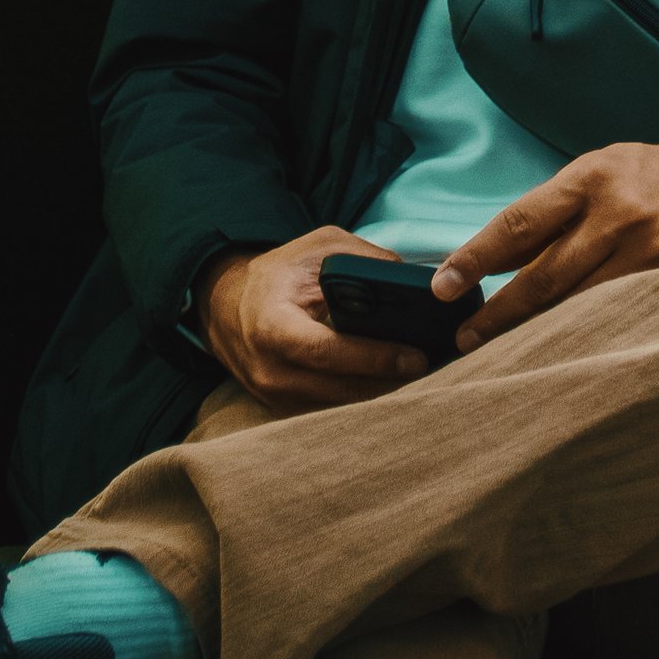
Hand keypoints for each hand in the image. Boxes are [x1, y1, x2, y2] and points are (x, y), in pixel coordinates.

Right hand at [196, 232, 432, 415]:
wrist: (229, 308)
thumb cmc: (280, 274)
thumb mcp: (318, 249)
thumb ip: (363, 261)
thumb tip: (412, 283)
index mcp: (271, 325)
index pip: (325, 351)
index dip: (373, 357)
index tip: (414, 356)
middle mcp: (269, 370)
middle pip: (341, 387)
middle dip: (390, 378)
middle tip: (429, 364)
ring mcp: (274, 396)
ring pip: (342, 404)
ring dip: (382, 391)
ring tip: (417, 371)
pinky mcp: (284, 410)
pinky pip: (333, 409)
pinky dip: (363, 394)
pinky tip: (388, 378)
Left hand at [431, 130, 658, 354]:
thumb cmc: (658, 175)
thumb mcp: (602, 170)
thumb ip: (554, 211)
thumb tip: (497, 257)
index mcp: (590, 177)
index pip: (519, 223)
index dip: (476, 256)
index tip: (442, 286)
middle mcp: (617, 212)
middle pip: (544, 274)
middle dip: (498, 313)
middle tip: (464, 341)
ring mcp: (650, 249)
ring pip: (581, 304)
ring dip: (538, 334)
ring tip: (505, 358)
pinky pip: (622, 316)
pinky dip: (589, 337)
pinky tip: (568, 357)